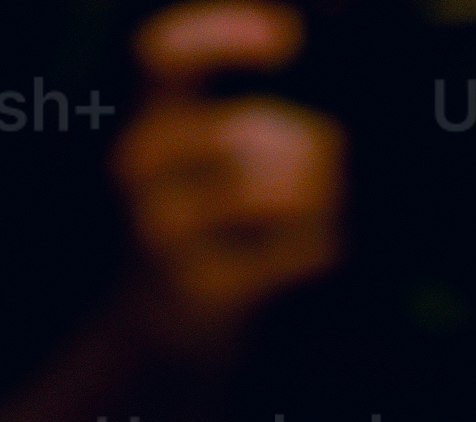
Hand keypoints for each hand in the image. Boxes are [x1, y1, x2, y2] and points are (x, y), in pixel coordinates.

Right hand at [115, 2, 346, 359]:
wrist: (161, 335)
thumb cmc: (205, 227)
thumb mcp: (197, 155)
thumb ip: (239, 101)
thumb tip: (301, 37)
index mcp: (144, 121)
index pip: (162, 54)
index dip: (222, 31)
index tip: (289, 37)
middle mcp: (140, 171)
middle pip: (239, 131)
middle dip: (307, 143)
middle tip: (335, 159)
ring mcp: (165, 234)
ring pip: (267, 191)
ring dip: (321, 194)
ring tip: (331, 204)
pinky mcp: (207, 291)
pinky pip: (294, 251)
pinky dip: (326, 243)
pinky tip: (327, 246)